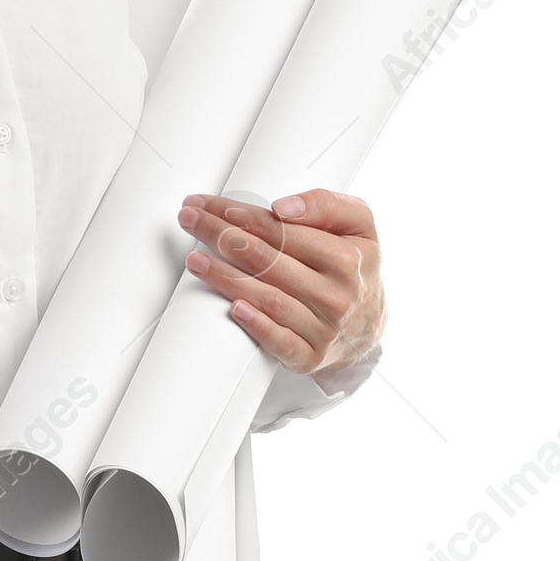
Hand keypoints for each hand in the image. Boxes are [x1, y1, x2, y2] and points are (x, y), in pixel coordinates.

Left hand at [176, 189, 385, 379]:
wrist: (369, 323)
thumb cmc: (355, 267)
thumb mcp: (357, 224)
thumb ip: (325, 205)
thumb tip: (282, 208)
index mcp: (347, 259)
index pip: (283, 231)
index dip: (243, 216)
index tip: (213, 206)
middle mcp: (336, 294)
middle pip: (268, 260)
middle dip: (222, 236)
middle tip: (190, 220)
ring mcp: (323, 328)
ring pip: (268, 298)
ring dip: (226, 277)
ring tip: (195, 259)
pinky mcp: (309, 356)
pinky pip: (279, 342)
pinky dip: (256, 325)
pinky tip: (233, 308)